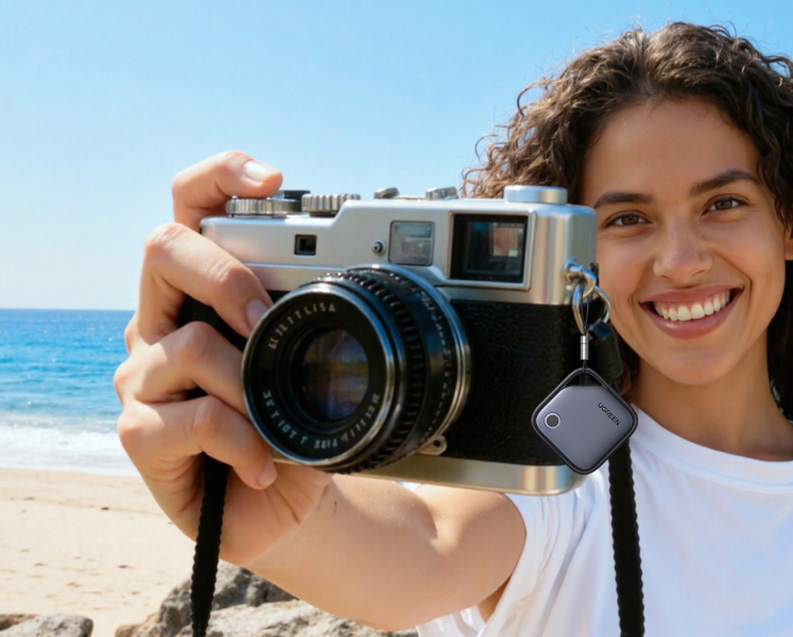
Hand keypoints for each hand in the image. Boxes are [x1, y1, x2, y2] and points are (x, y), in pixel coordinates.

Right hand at [114, 151, 331, 564]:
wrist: (284, 502)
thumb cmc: (295, 421)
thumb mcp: (314, 360)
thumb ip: (317, 314)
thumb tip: (372, 269)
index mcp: (204, 289)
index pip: (191, 208)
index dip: (221, 177)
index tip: (274, 178)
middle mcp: (164, 320)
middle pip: (161, 248)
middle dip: (224, 275)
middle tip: (266, 319)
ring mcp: (145, 377)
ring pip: (188, 345)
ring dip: (249, 383)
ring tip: (276, 417)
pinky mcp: (140, 434)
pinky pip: (193, 418)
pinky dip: (244, 440)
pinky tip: (265, 462)